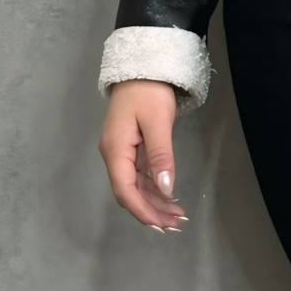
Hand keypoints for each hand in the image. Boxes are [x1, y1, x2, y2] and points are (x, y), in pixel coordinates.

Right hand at [98, 79, 187, 231]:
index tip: (161, 225)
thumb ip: (160, 156)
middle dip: (151, 210)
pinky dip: (153, 186)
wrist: (143, 64)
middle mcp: (114, 154)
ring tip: (176, 215)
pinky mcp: (130, 145)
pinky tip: (167, 195)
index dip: (142, 210)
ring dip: (154, 200)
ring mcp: (121, 150)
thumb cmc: (149, 90)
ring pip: (135, 184)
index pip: (125, 190)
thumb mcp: (157, 122)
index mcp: (115, 150)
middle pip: (129, 191)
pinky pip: (139, 173)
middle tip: (175, 224)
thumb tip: (166, 190)